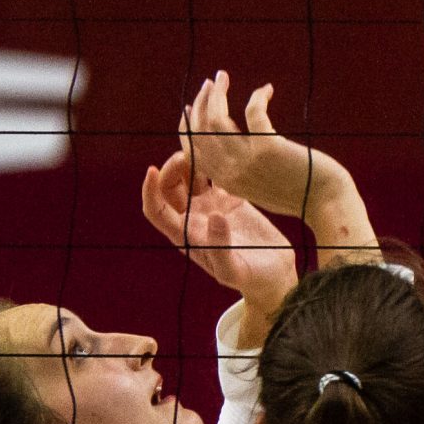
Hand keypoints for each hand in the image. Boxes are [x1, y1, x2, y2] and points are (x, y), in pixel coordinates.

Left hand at [139, 156, 296, 314]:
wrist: (274, 273)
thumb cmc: (250, 278)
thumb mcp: (233, 270)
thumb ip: (220, 247)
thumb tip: (214, 216)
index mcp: (187, 236)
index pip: (156, 210)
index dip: (149, 191)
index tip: (152, 170)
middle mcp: (194, 218)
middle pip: (170, 187)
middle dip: (172, 167)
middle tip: (189, 152)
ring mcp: (213, 206)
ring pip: (192, 177)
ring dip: (192, 160)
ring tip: (205, 144)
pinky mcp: (232, 199)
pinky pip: (218, 176)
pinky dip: (216, 162)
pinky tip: (224, 149)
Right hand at [178, 73, 345, 222]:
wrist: (325, 201)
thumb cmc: (298, 190)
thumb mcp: (258, 184)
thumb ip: (240, 168)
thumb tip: (234, 139)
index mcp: (225, 182)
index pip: (191, 151)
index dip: (187, 125)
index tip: (191, 105)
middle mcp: (229, 173)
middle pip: (200, 131)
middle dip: (202, 102)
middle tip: (211, 81)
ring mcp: (247, 161)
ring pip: (217, 120)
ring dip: (218, 94)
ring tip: (223, 77)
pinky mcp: (268, 148)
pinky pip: (252, 113)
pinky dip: (257, 97)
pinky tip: (267, 90)